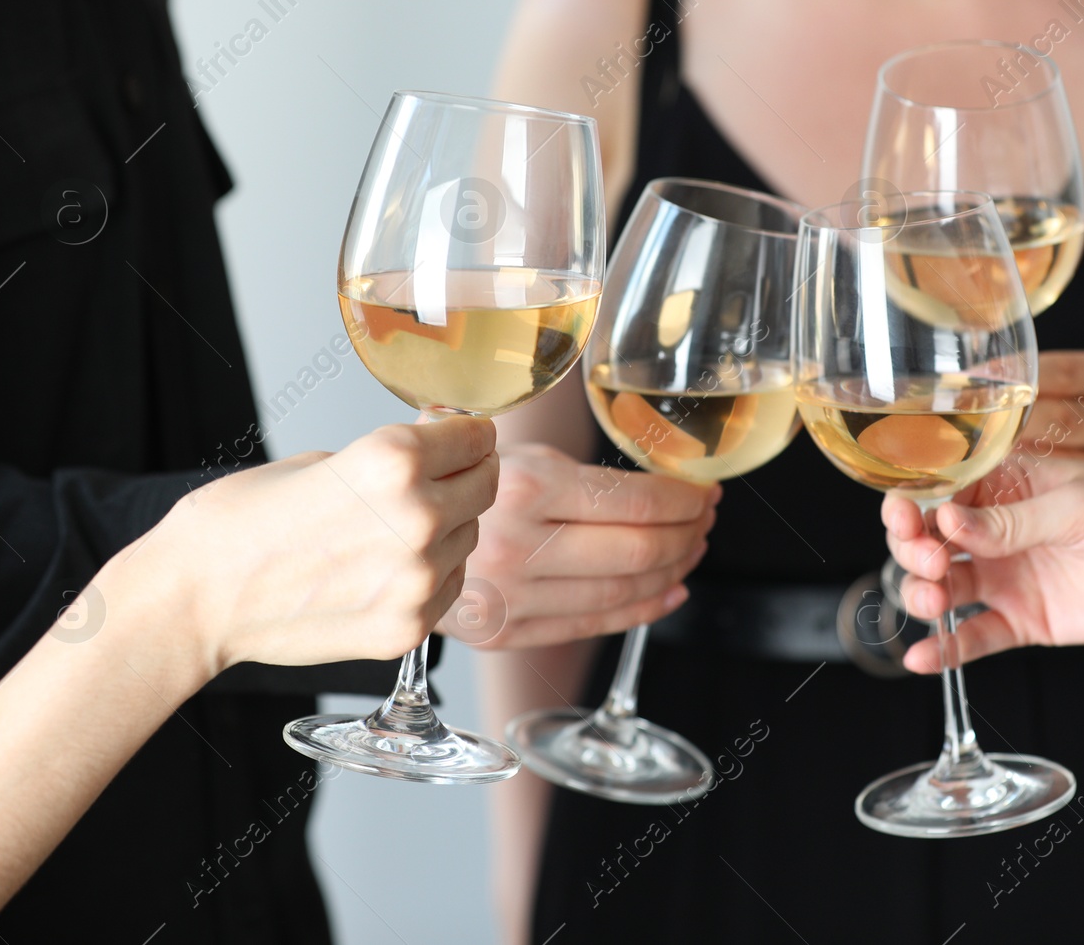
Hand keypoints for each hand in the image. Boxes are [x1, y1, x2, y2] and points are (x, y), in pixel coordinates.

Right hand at [113, 418, 498, 679]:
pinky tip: (387, 569)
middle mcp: (418, 517)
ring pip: (469, 539)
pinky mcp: (408, 626)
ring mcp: (418, 579)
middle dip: (468, 476)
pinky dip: (432, 575)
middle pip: (486, 486)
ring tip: (394, 530)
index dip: (470, 434)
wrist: (196, 599)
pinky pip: (448, 587)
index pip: (476, 437)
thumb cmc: (241, 524)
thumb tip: (437, 452)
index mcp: (395, 461)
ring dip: (449, 529)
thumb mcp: (322, 461)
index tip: (465, 437)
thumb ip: (392, 458)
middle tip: (445, 478)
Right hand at [455, 443, 717, 648]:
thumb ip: (571, 468)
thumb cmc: (448, 488)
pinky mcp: (507, 632)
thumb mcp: (502, 451)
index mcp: (522, 486)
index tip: (704, 491)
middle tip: (706, 518)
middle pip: (637, 550)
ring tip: (691, 548)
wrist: (377, 539)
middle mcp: (518, 545)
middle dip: (687, 534)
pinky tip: (669, 590)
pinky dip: (641, 609)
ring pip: (621, 591)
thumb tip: (656, 477)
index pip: (633, 500)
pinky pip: (592, 623)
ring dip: (671, 570)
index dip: (683, 499)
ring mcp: (513, 597)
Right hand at [882, 458, 1083, 669]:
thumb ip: (1012, 520)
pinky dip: (946, 649)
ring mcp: (1009, 577)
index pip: (940, 491)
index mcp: (1008, 485)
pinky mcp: (1025, 621)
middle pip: (929, 540)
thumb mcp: (1079, 505)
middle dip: (913, 550)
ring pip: (943, 587)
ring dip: (923, 595)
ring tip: (932, 601)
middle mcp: (998, 530)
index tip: (906, 518)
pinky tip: (921, 658)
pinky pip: (975, 636)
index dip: (913, 505)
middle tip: (928, 560)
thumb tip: (947, 520)